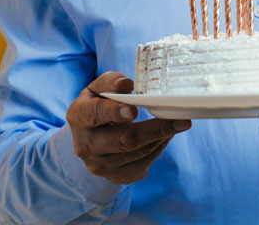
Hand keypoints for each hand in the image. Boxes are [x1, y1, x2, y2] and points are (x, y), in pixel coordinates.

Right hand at [66, 72, 190, 183]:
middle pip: (123, 141)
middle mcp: (86, 146)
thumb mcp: (97, 88)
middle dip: (154, 130)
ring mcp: (102, 166)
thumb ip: (110, 82)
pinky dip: (159, 146)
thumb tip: (127, 84)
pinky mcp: (118, 177)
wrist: (90, 138)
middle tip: (181, 120)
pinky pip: (145, 162)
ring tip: (179, 122)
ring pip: (139, 152)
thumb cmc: (97, 105)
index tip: (135, 110)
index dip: (114, 112)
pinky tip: (166, 134)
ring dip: (162, 136)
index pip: (94, 115)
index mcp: (77, 117)